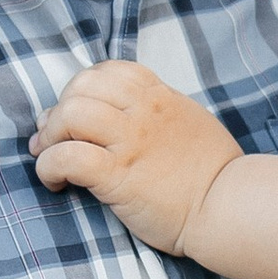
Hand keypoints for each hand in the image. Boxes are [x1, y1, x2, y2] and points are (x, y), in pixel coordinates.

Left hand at [32, 60, 242, 256]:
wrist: (229, 207)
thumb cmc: (213, 173)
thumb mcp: (189, 121)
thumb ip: (157, 110)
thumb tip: (120, 113)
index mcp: (159, 96)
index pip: (107, 71)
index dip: (82, 88)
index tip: (74, 114)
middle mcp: (142, 112)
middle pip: (81, 87)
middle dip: (57, 111)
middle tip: (51, 139)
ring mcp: (130, 143)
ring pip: (70, 115)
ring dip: (49, 136)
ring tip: (48, 158)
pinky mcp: (118, 177)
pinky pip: (67, 158)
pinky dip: (49, 167)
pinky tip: (55, 182)